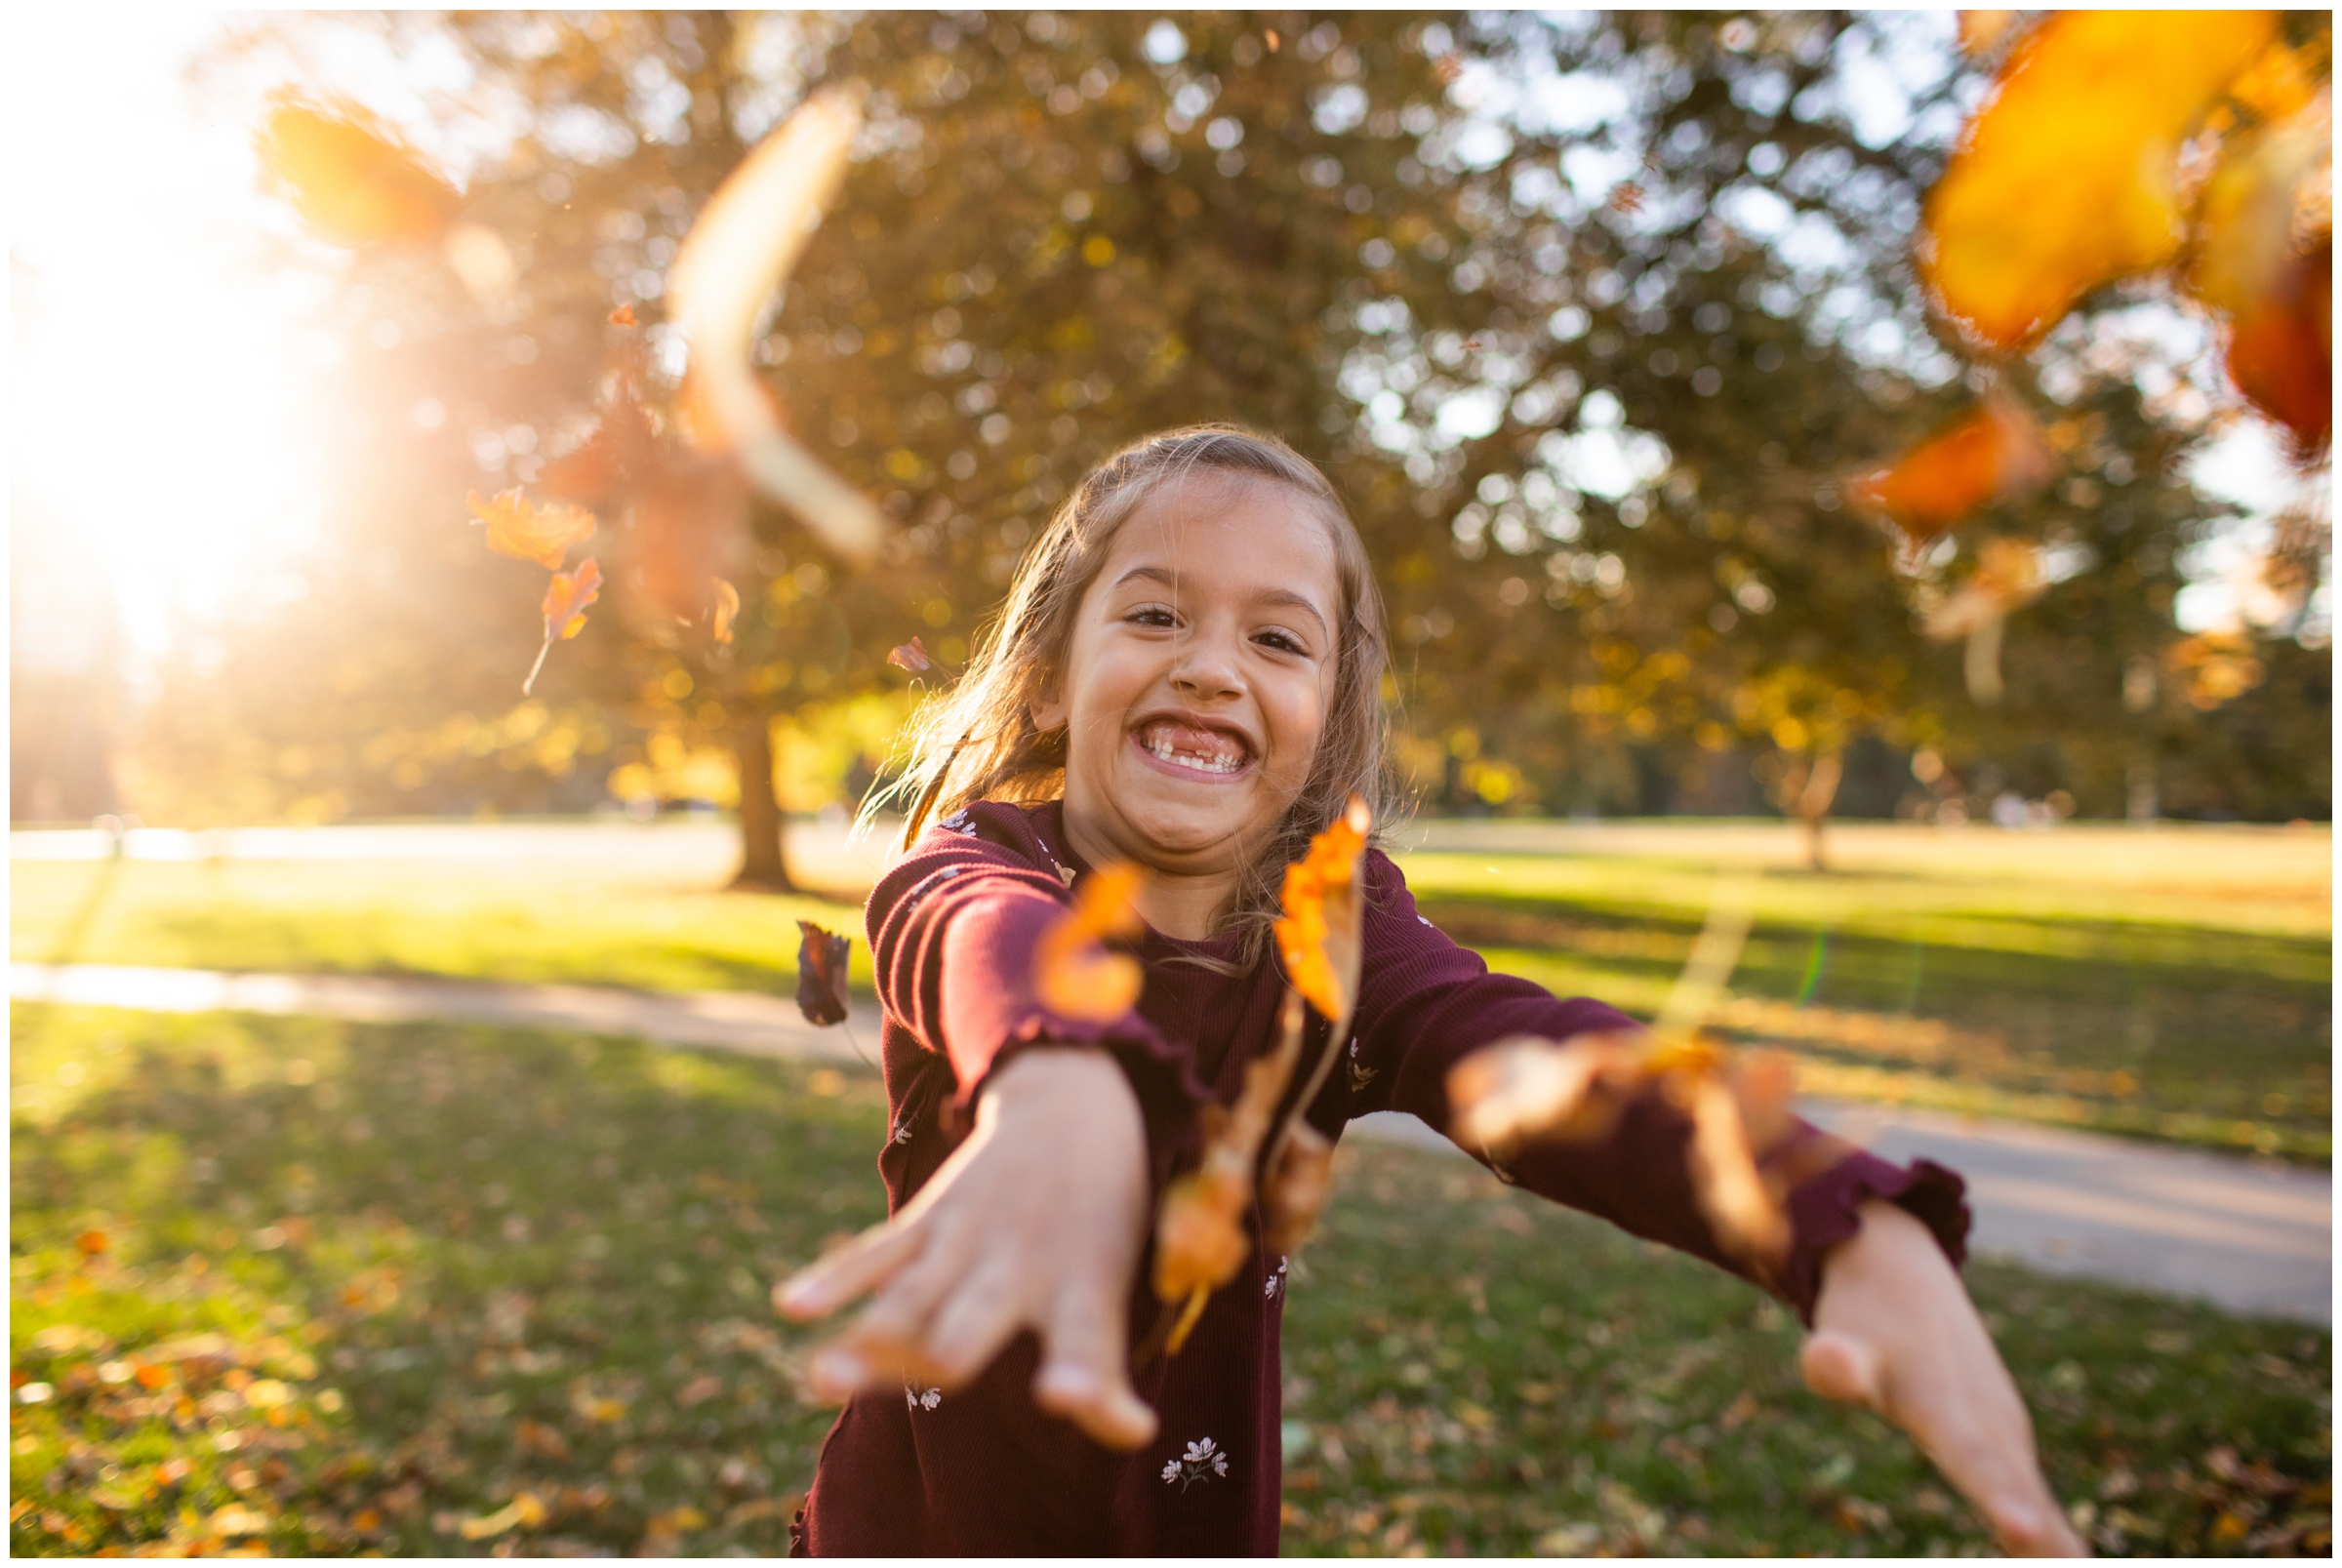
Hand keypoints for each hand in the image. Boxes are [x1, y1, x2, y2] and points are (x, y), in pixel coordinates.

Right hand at [775, 1047, 1158, 1449]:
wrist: (1070, 1110)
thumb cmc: (1098, 1227)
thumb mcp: (1113, 1294)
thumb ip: (1106, 1373)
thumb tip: (1140, 1436)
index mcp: (1085, 1288)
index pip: (1088, 1340)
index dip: (1082, 1375)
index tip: (1063, 1395)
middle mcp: (1023, 1262)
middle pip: (977, 1319)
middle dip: (949, 1348)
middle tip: (934, 1371)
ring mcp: (968, 1238)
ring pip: (913, 1296)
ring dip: (871, 1335)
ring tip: (823, 1379)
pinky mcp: (929, 1218)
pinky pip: (877, 1253)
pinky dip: (834, 1277)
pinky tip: (791, 1305)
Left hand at [1802, 1199, 2088, 1555]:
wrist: (1899, 1269)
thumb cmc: (1863, 1314)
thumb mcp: (1840, 1336)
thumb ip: (1835, 1362)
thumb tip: (1826, 1360)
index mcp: (1943, 1404)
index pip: (1971, 1459)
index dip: (1999, 1497)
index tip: (2022, 1530)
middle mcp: (1985, 1418)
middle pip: (2017, 1486)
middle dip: (2044, 1536)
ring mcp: (2003, 1425)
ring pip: (2033, 1490)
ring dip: (2055, 1540)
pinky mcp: (2006, 1433)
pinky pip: (2031, 1487)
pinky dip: (2052, 1528)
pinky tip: (2068, 1556)